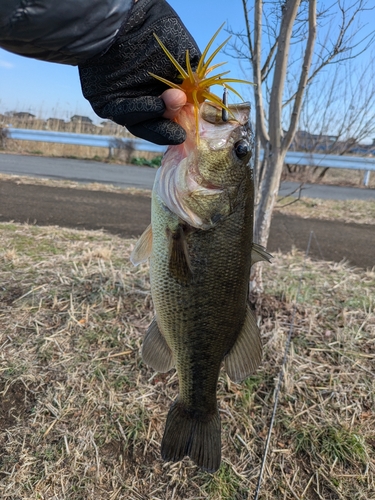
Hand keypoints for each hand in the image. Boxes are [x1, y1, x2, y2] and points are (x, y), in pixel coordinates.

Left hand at [79, 0, 199, 144]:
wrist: (122, 16)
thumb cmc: (153, 29)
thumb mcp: (182, 53)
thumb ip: (192, 78)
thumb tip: (201, 101)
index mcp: (160, 90)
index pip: (172, 115)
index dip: (182, 121)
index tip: (193, 125)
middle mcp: (142, 99)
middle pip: (155, 124)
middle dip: (169, 128)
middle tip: (182, 132)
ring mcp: (124, 102)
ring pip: (140, 123)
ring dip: (159, 117)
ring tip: (175, 103)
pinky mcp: (107, 102)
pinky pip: (124, 112)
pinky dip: (141, 111)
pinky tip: (156, 105)